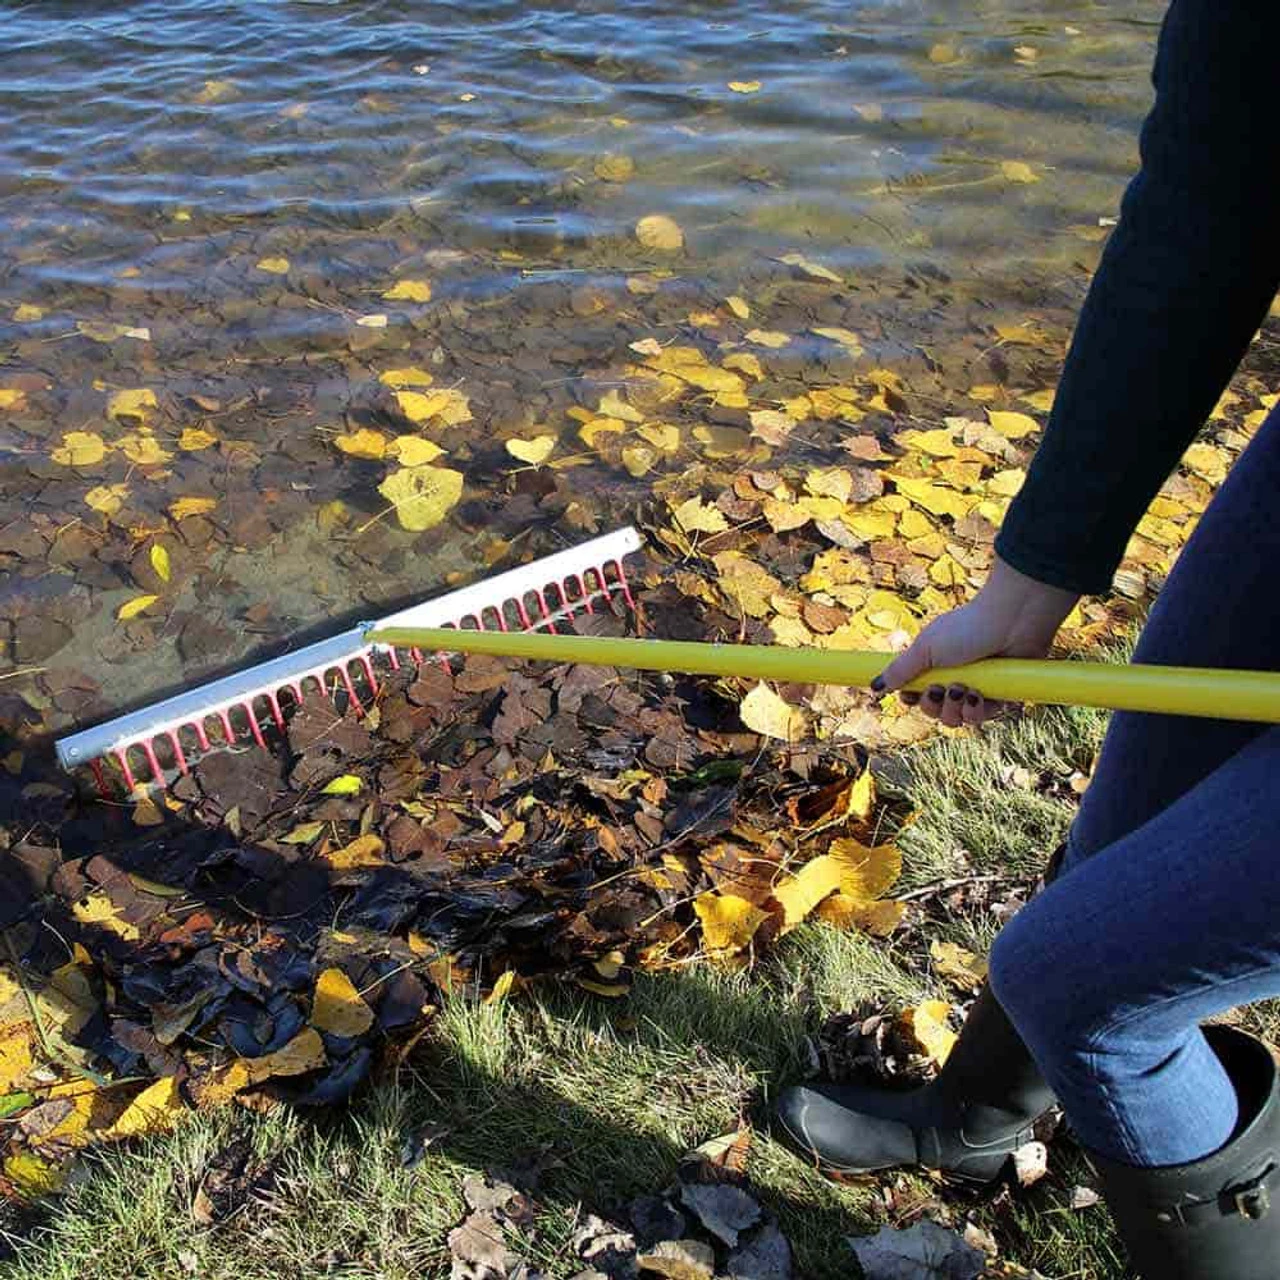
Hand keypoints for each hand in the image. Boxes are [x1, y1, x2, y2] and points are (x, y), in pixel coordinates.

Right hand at [872, 556, 1080, 726]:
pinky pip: (984, 718)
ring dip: (958, 710)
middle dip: (935, 706)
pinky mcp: (1001, 696)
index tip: (912, 695)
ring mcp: (978, 688)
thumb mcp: (926, 649)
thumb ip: (899, 670)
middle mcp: (954, 678)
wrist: (1012, 621)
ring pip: (959, 719)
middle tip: (942, 689)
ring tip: (966, 690)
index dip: (914, 699)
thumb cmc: (967, 627)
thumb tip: (874, 686)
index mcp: (934, 665)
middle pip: (935, 711)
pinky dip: (979, 710)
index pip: (916, 695)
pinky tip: (981, 695)